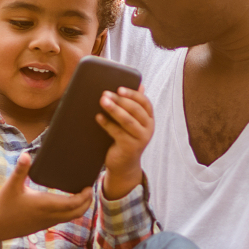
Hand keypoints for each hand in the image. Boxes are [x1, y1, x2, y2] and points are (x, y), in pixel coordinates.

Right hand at [0, 152, 92, 248]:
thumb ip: (21, 170)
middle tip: (89, 189)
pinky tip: (67, 202)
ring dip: (80, 208)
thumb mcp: (11, 186)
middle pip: (77, 213)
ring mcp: (47, 223)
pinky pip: (63, 220)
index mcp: (44, 205)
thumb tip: (26, 154)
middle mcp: (49, 216)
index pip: (72, 203)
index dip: (84, 197)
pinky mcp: (43, 226)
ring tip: (82, 194)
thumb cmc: (3, 205)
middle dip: (87, 202)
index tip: (89, 186)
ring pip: (71, 217)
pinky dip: (70, 212)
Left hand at [96, 85, 153, 199]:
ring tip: (102, 101)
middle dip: (120, 100)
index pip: (145, 103)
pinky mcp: (130, 148)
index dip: (133, 94)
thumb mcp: (132, 122)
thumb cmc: (126, 138)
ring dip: (114, 109)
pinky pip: (118, 133)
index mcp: (149, 119)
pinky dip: (107, 124)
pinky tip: (98, 117)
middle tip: (105, 93)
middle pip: (135, 110)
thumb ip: (134, 105)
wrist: (124, 164)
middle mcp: (148, 129)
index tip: (119, 88)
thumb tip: (140, 84)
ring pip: (127, 121)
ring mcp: (141, 139)